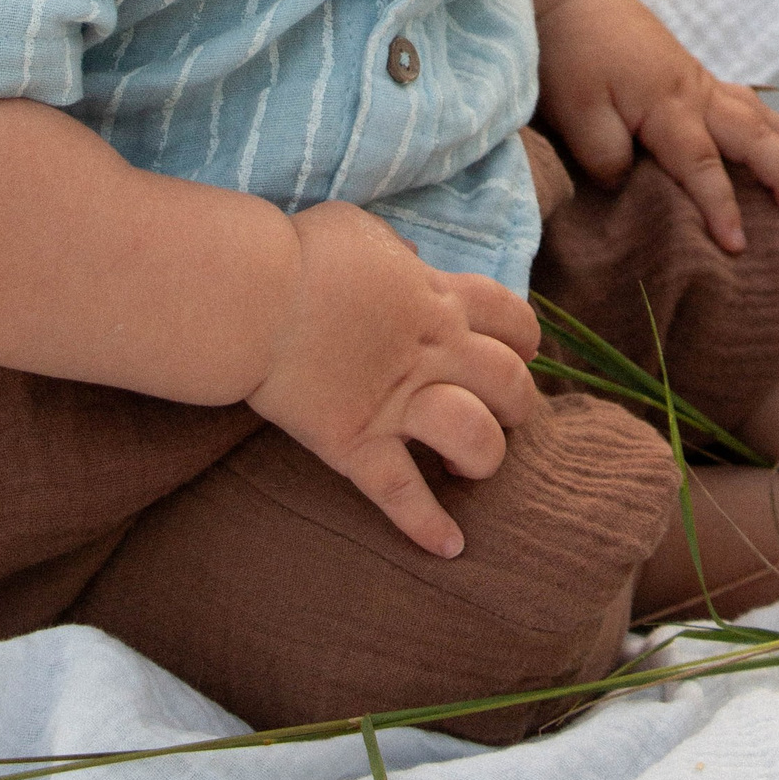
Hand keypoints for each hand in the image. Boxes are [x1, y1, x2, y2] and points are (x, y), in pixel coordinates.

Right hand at [247, 199, 540, 557]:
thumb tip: (409, 257)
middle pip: (511, 383)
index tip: (517, 352)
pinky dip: (428, 526)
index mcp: (437, 299)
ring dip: (486, 457)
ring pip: (477, 439)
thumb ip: (394, 250)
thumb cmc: (301, 253)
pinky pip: (403, 495)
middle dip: (520, 403)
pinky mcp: (357, 443)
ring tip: (469, 466)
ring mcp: (397, 403)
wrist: (253, 295)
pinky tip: (450, 548)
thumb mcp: (360, 231)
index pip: (512, 320)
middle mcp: (431, 353)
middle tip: (504, 414)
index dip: (524, 340)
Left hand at [534, 0, 778, 253]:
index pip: (703, 165)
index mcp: (667, 106)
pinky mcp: (699, 79)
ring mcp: (702, 84)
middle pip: (756, 136)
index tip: (737, 245)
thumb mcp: (575, 110)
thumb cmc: (572, 58)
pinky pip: (751, 107)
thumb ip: (604, 152)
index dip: (721, 206)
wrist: (576, 1)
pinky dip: (777, 130)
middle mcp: (697, 94)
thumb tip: (629, 185)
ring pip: (763, 117)